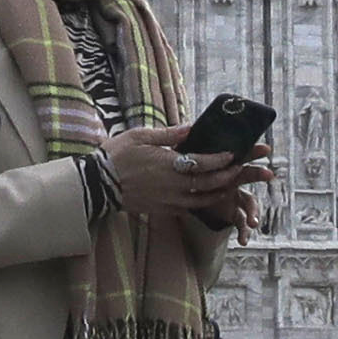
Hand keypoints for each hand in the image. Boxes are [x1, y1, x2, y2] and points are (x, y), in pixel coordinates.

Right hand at [103, 130, 270, 227]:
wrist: (97, 185)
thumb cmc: (116, 156)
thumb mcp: (140, 136)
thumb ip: (168, 134)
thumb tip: (191, 127)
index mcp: (169, 165)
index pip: (205, 163)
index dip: (221, 159)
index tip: (233, 153)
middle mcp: (173, 186)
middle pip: (210, 184)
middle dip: (229, 176)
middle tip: (240, 168)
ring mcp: (169, 201)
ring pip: (204, 200)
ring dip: (220, 192)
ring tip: (231, 184)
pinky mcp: (163, 211)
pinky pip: (190, 209)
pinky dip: (203, 203)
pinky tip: (208, 197)